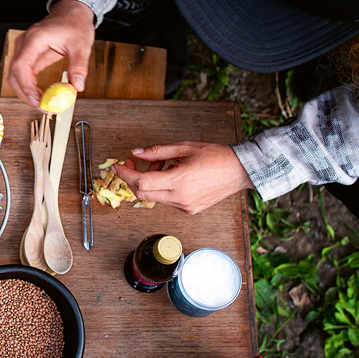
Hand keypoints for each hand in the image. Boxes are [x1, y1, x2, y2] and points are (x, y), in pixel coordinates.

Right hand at [9, 0, 94, 107]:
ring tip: (43, 103)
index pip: (21, 66)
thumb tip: (77, 86)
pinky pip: (23, 74)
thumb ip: (78, 66)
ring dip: (26, 93)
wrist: (71, 12)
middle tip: (43, 107)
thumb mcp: (81, 45)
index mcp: (35, 39)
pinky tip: (42, 95)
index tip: (37, 100)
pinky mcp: (28, 55)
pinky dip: (30, 87)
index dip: (26, 87)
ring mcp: (24, 49)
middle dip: (26, 95)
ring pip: (15, 76)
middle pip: (14, 75)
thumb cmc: (74, 23)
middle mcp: (25, 44)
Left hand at [111, 142, 252, 214]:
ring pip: (154, 197)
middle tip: (134, 163)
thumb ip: (157, 151)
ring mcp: (185, 206)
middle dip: (134, 178)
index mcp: (178, 182)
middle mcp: (180, 198)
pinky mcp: (190, 209)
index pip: (141, 183)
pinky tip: (172, 174)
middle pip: (143, 194)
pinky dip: (162, 188)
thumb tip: (137, 152)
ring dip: (150, 182)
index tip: (118, 166)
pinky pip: (166, 200)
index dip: (125, 174)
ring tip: (163, 164)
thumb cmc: (216, 157)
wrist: (240, 171)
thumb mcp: (184, 148)